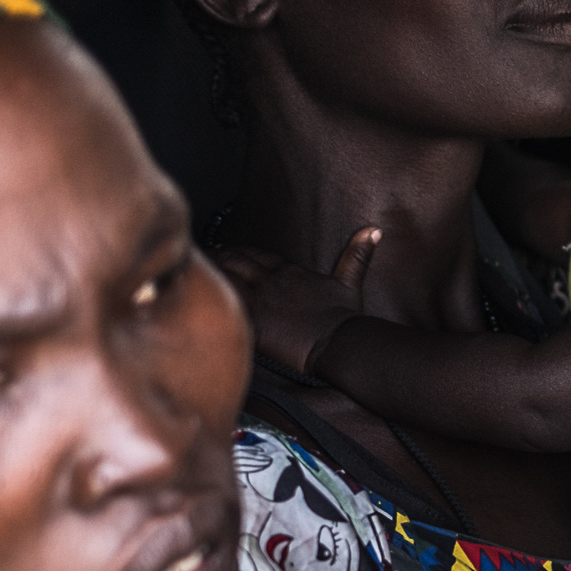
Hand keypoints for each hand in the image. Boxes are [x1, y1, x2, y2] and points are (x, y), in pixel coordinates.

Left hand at [214, 225, 380, 375]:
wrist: (337, 341)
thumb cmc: (344, 317)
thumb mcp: (351, 281)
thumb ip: (357, 254)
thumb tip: (373, 229)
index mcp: (290, 272)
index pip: (259, 255)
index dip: (242, 251)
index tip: (230, 249)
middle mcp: (272, 281)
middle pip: (237, 261)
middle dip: (220, 256)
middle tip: (207, 257)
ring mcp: (260, 299)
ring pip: (227, 277)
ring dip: (212, 272)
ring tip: (197, 271)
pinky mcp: (253, 320)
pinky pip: (226, 305)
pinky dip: (211, 299)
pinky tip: (198, 298)